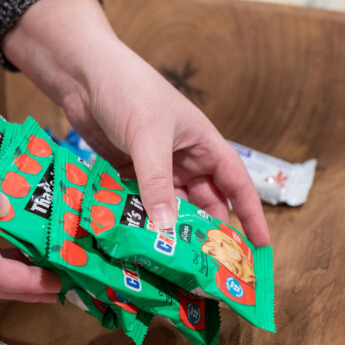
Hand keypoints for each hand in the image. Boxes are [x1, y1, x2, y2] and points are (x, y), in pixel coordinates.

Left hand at [3, 0, 269, 246]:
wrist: (83, 73)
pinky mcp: (129, 172)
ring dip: (172, 231)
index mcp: (204, 144)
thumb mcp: (148, 136)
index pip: (237, 186)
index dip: (251, 217)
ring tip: (173, 264)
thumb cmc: (129, 91)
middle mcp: (185, 159)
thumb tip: (168, 228)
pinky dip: (143, 221)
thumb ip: (157, 183)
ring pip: (172, 208)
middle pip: (205, 204)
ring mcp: (156, 167)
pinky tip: (140, 243)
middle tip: (209, 271)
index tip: (261, 249)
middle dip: (208, 234)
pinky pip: (142, 204)